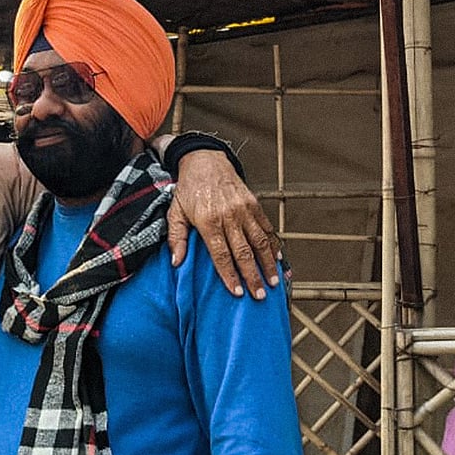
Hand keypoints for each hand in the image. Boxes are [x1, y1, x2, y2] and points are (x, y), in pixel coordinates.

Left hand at [167, 149, 279, 298]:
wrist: (204, 161)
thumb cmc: (189, 189)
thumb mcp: (175, 212)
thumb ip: (176, 238)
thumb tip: (177, 262)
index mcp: (208, 221)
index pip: (221, 254)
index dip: (230, 275)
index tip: (237, 292)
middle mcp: (228, 216)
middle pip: (244, 252)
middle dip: (253, 275)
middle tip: (260, 294)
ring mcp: (243, 209)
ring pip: (260, 241)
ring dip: (268, 263)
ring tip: (273, 281)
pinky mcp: (253, 203)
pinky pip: (266, 226)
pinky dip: (274, 243)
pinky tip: (279, 258)